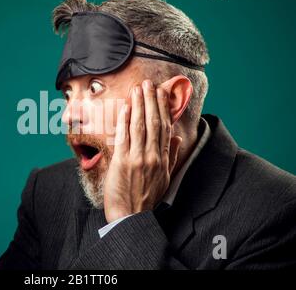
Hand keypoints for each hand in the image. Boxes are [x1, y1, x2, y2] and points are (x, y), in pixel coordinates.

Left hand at [103, 79, 181, 222]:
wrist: (131, 217)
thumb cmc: (146, 198)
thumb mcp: (165, 178)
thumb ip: (172, 156)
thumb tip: (178, 138)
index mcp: (163, 159)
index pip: (165, 128)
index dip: (164, 108)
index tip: (162, 93)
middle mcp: (152, 156)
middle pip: (154, 122)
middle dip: (151, 100)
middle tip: (149, 83)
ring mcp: (137, 158)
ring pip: (140, 126)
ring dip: (139, 105)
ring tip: (138, 88)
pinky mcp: (122, 162)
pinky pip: (124, 137)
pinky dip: (125, 120)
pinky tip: (126, 107)